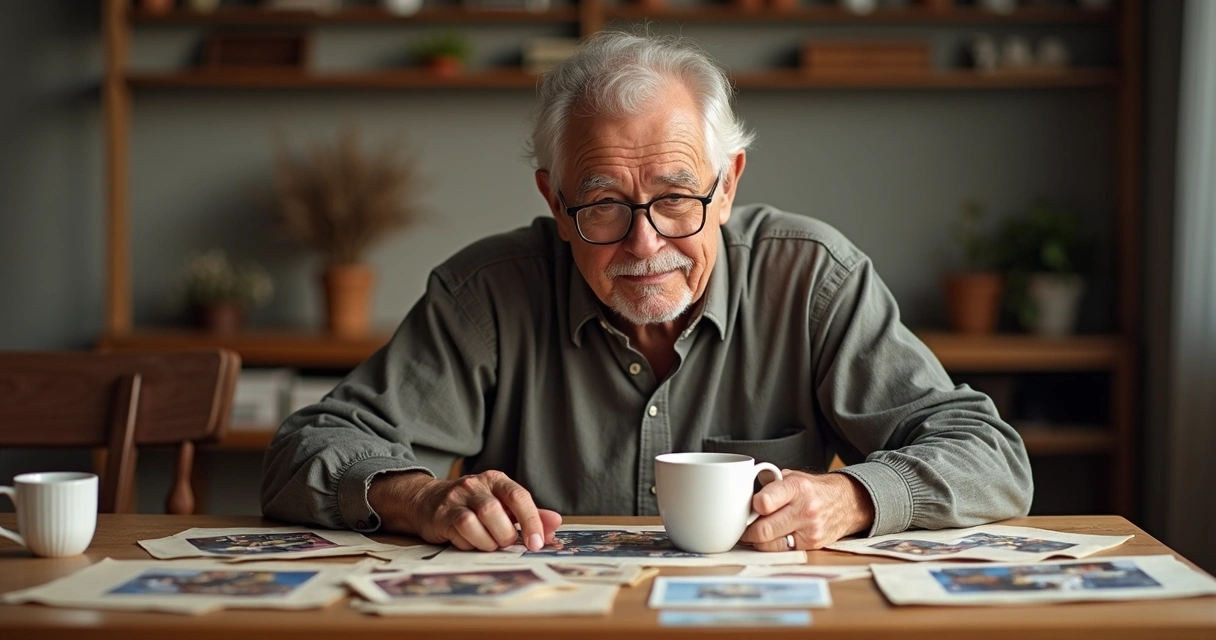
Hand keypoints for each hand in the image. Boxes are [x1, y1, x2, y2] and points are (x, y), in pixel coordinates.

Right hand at [369, 470, 561, 551]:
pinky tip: (472, 543)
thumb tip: (555, 522)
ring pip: (478, 520)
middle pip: (497, 510)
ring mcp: (457, 497)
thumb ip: (529, 514)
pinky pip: (461, 529)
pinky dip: (472, 542)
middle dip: (506, 535)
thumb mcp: (502, 506)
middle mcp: (477, 484)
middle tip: (505, 543)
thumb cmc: (473, 506)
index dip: (531, 521)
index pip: (519, 496)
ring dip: (489, 541)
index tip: (537, 543)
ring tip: (490, 544)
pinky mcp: (442, 513)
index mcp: (497, 480)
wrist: (428, 501)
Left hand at [739, 470, 874, 550]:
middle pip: (763, 530)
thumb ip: (768, 484)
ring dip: (756, 541)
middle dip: (746, 530)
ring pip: (769, 545)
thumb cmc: (813, 489)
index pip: (764, 502)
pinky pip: (782, 551)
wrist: (846, 502)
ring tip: (753, 533)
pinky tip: (769, 539)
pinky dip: (771, 547)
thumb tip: (741, 492)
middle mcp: (805, 509)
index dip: (750, 507)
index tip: (745, 508)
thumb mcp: (792, 477)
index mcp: (797, 487)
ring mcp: (810, 530)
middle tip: (740, 527)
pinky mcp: (813, 545)